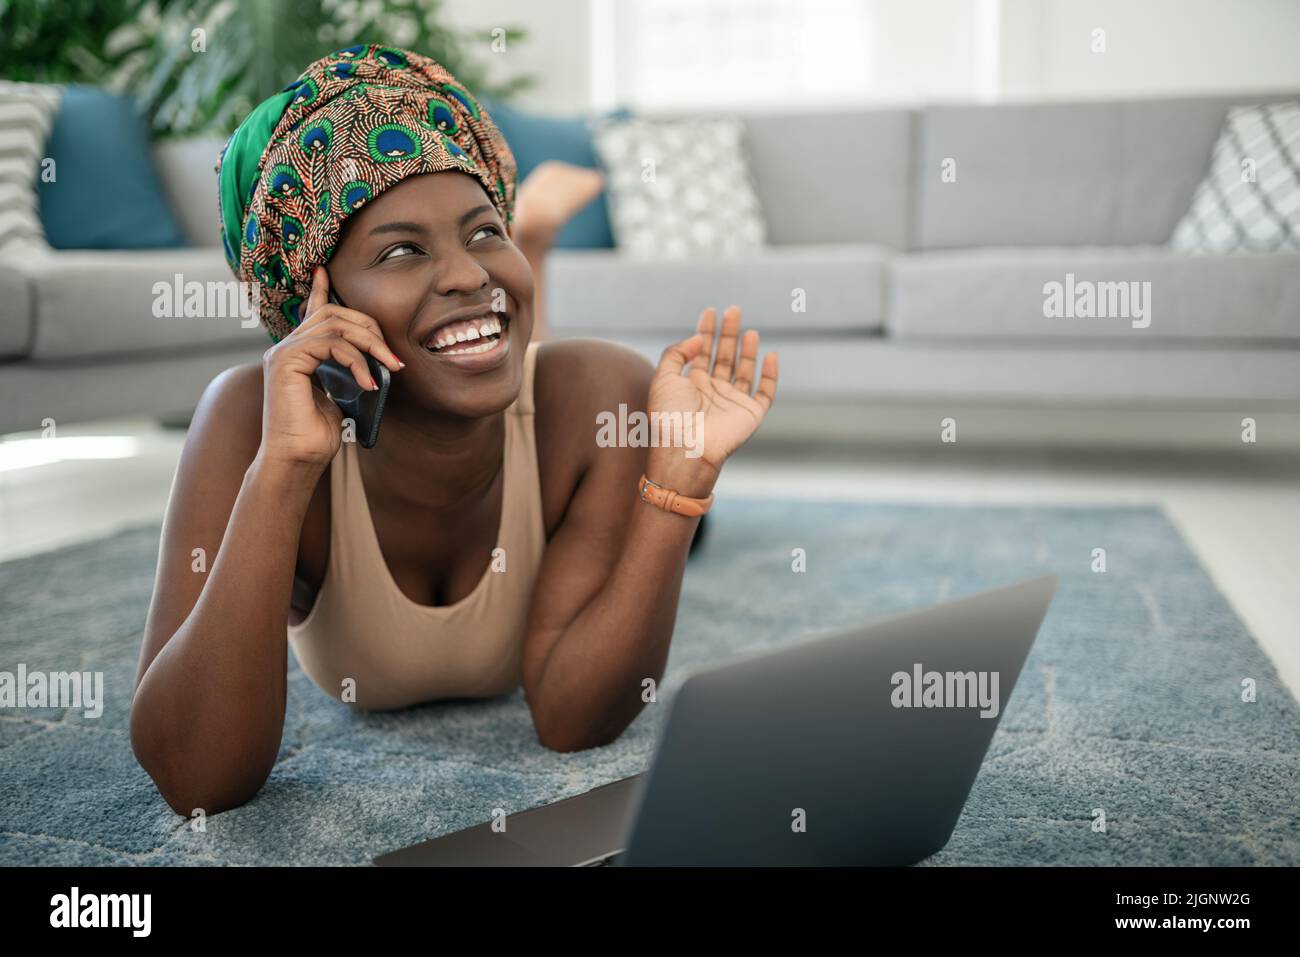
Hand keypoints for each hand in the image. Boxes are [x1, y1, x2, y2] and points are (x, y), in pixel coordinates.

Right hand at [258, 266, 403, 470]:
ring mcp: (283, 353)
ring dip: (369, 343)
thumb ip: (349, 371)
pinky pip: (328, 344)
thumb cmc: (319, 436)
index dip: (319, 290)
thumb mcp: (343, 396)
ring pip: (333, 324)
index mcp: (299, 353)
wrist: (298, 461)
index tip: (324, 271)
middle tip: (394, 358)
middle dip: (370, 329)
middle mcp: (288, 348)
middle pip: (333, 314)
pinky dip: (354, 360)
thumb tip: (373, 361)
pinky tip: (367, 383)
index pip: (311, 312)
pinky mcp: (285, 362)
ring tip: (388, 368)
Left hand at [646, 306, 778, 495]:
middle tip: (733, 310)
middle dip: (728, 333)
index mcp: (692, 384)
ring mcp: (732, 402)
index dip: (706, 331)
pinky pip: (765, 392)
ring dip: (748, 351)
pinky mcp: (750, 414)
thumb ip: (676, 352)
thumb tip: (699, 338)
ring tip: (749, 331)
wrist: (687, 448)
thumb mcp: (663, 378)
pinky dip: (770, 375)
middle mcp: (713, 391)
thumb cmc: (670, 417)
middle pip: (724, 356)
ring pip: (744, 371)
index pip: (702, 351)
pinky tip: (770, 356)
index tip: (711, 311)